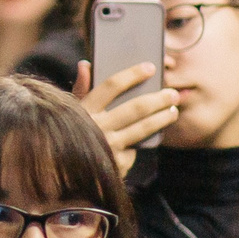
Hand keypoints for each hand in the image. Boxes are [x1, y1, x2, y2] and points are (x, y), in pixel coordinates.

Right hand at [74, 60, 178, 174]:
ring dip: (162, 118)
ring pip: (143, 128)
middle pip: (136, 108)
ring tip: (173, 110)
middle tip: (172, 93)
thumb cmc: (70, 133)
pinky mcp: (118, 163)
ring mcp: (109, 146)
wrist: (65, 173)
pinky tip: (149, 136)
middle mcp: (97, 126)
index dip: (133, 75)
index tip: (150, 68)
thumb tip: (85, 64)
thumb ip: (81, 88)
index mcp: (85, 109)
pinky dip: (141, 142)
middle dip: (158, 99)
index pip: (112, 85)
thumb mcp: (70, 111)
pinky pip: (135, 148)